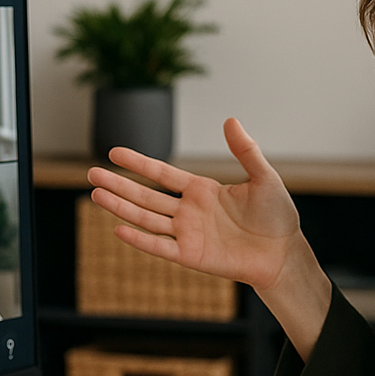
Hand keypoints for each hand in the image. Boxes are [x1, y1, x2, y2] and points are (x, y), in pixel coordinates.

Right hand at [87, 118, 304, 291]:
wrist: (284, 253)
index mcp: (202, 190)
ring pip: (146, 218)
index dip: (138, 163)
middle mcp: (189, 211)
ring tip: (96, 194)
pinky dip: (140, 240)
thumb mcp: (263, 177)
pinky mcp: (191, 256)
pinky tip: (118, 229)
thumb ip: (245, 150)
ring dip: (120, 207)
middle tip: (90, 174)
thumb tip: (230, 119)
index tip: (114, 153)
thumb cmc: (277, 216)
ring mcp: (187, 234)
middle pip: (145, 195)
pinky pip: (160, 247)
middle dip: (118, 184)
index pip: (161, 173)